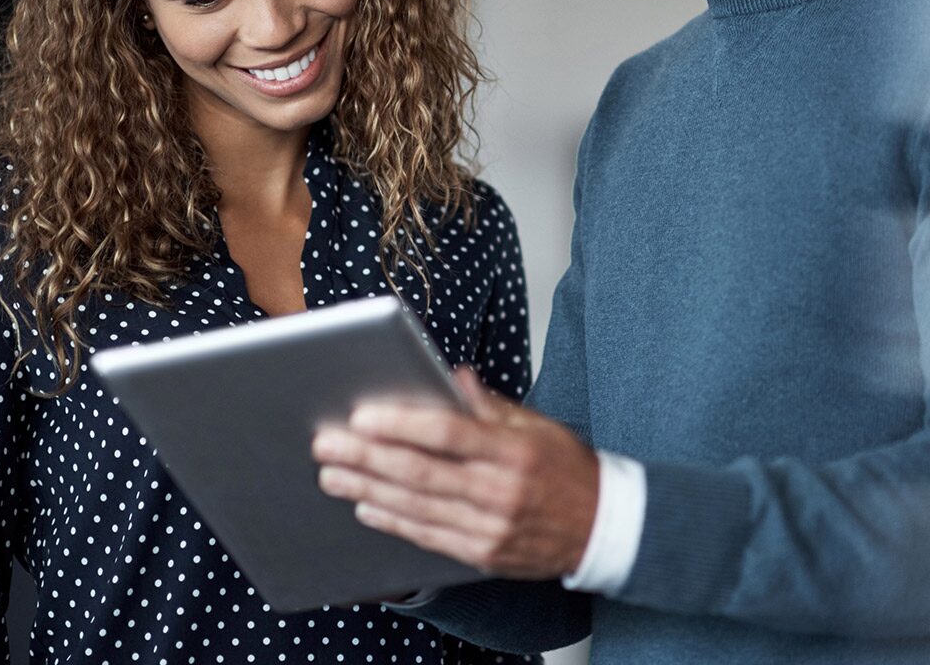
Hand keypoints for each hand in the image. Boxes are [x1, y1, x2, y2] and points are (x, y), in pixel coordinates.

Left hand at [312, 368, 598, 578]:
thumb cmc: (567, 468)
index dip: (401, 424)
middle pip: (420, 472)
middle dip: (367, 456)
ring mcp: (489, 528)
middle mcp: (499, 491)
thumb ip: (489, 404)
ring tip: (332, 473)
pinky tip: (366, 505)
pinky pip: (428, 536)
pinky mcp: (481, 554)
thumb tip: (452, 376)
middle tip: (327, 442)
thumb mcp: (537, 423)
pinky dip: (393, 520)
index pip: (448, 432)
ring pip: (416, 507)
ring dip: (367, 489)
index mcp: (513, 449)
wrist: (602, 529)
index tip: (362, 414)